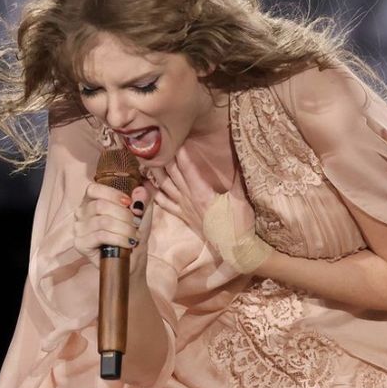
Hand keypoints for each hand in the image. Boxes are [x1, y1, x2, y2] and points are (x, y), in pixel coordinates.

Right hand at [74, 181, 153, 272]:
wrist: (132, 261)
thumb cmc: (132, 234)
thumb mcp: (142, 214)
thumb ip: (142, 199)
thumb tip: (140, 190)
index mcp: (92, 201)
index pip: (94, 189)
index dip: (113, 194)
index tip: (129, 203)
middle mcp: (81, 213)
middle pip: (100, 206)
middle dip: (124, 215)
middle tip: (136, 225)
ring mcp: (79, 229)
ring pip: (103, 222)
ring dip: (124, 229)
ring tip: (134, 236)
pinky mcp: (81, 244)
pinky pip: (101, 236)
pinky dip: (119, 239)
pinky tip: (128, 244)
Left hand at [146, 147, 271, 272]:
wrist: (234, 249)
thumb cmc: (239, 224)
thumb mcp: (241, 199)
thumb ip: (238, 178)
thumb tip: (241, 158)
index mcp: (202, 193)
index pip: (187, 168)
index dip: (180, 153)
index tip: (175, 138)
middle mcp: (189, 199)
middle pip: (173, 175)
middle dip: (164, 158)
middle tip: (154, 144)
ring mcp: (184, 208)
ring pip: (165, 187)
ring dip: (156, 173)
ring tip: (146, 160)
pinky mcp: (184, 216)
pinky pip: (165, 204)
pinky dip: (155, 194)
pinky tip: (148, 185)